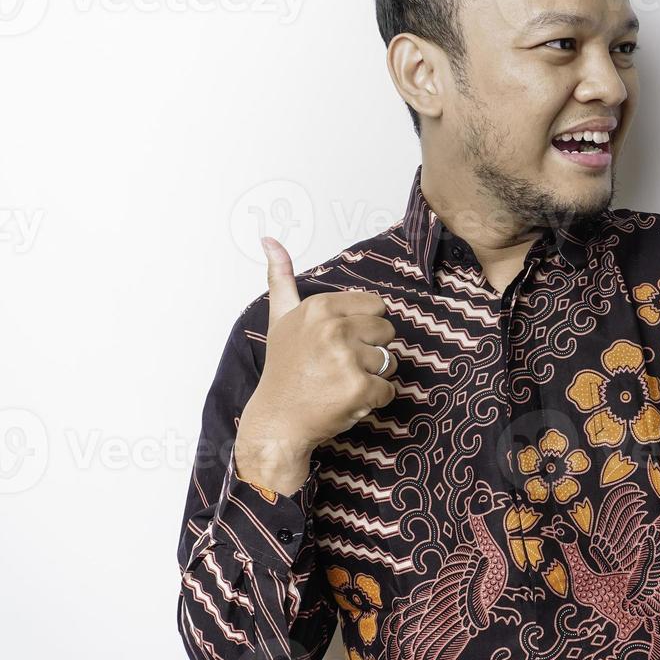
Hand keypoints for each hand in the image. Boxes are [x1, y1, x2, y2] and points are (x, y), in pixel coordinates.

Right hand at [234, 236, 398, 482]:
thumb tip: (269, 238)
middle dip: (370, 351)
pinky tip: (347, 401)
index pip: (376, 306)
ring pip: (390, 361)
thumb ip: (281, 278)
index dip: (363, 328)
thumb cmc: (284, 370)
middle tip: (339, 366)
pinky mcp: (359, 389)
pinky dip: (374, 400)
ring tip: (341, 383)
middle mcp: (333, 328)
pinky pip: (389, 389)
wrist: (277, 421)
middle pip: (387, 331)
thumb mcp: (280, 318)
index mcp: (320, 306)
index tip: (338, 343)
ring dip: (372, 376)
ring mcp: (346, 359)